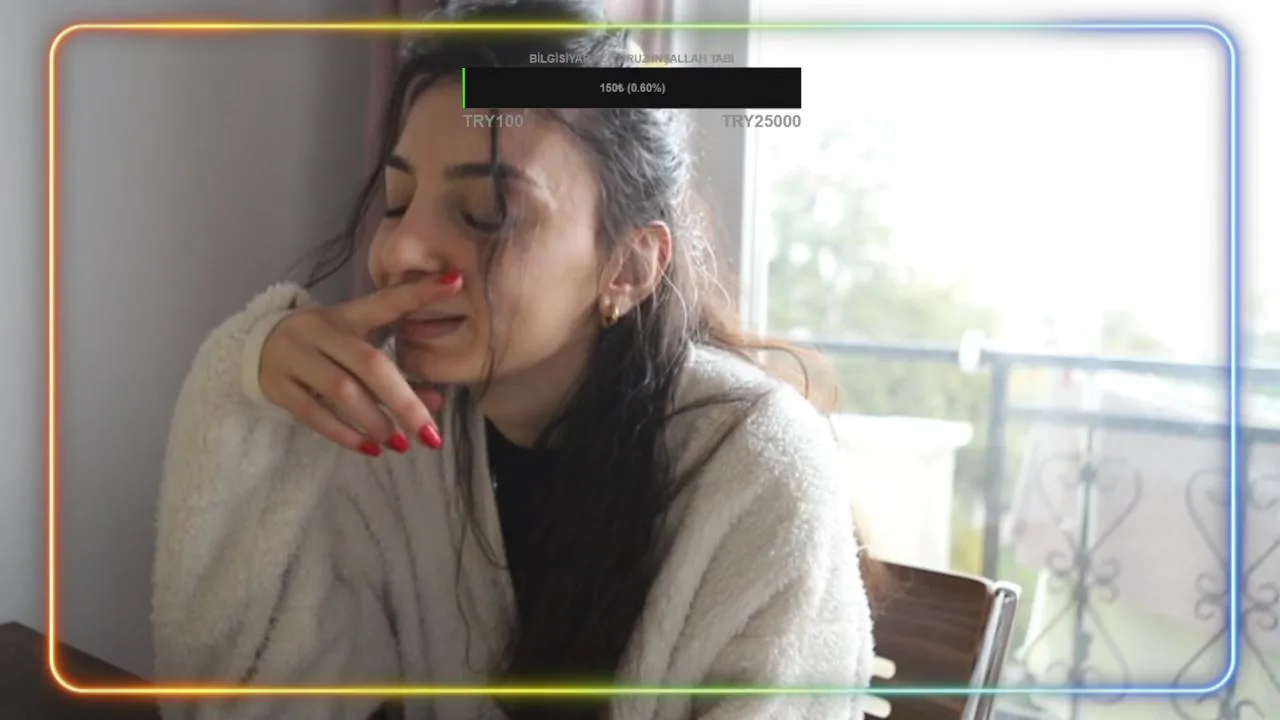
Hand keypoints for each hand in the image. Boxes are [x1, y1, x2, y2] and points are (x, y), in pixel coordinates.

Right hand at [258, 273, 461, 454]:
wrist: (256, 347)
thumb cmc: (324, 348)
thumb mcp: (357, 346)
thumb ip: (398, 371)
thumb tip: (436, 403)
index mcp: (346, 314)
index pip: (387, 301)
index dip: (419, 293)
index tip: (457, 282)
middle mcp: (320, 330)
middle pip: (369, 364)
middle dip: (405, 402)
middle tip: (431, 435)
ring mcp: (295, 357)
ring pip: (342, 391)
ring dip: (376, 421)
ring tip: (401, 444)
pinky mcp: (277, 386)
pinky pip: (313, 414)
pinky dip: (345, 434)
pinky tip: (370, 448)